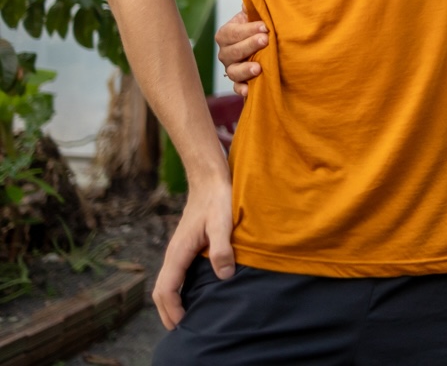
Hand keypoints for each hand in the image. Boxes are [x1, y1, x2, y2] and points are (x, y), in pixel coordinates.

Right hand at [155, 175, 233, 328]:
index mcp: (178, 252)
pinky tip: (191, 295)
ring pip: (166, 283)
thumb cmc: (218, 199)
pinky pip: (175, 275)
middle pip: (161, 291)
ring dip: (171, 302)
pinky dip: (177, 291)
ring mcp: (178, 251)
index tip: (183, 325)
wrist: (210, 178)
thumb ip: (222, 248)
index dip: (173, 309)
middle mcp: (173, 254)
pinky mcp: (185, 247)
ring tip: (184, 319)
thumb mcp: (223, 222)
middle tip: (181, 331)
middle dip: (168, 312)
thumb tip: (224, 276)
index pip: (167, 289)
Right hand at [215, 11, 266, 97]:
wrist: (263, 42)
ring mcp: (231, 68)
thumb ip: (252, 8)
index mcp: (226, 34)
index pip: (232, 32)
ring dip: (244, 69)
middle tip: (265, 40)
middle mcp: (225, 52)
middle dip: (249, 45)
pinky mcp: (239, 82)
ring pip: (232, 71)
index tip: (264, 26)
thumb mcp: (254, 15)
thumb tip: (249, 2)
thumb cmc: (258, 26)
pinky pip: (236, 87)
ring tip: (258, 67)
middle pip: (232, 52)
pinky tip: (249, 90)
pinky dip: (241, 89)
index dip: (247, 30)